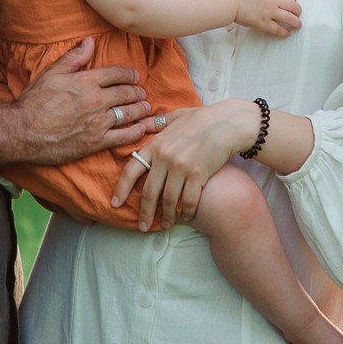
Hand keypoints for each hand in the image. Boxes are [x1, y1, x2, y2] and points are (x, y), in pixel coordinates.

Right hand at [0, 38, 154, 165]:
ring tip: (145, 108)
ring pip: (128, 114)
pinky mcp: (96, 142)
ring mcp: (98, 122)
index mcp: (87, 81)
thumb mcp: (52, 73)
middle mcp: (96, 100)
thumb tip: (89, 41)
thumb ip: (74, 57)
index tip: (135, 76)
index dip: (129, 74)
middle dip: (137, 92)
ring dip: (140, 110)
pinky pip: (123, 137)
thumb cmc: (34, 101)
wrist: (23, 131)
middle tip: (142, 93)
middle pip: (126, 93)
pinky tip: (141, 129)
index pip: (117, 74)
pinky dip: (135, 132)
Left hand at [109, 99, 258, 231]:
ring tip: (165, 225)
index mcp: (156, 144)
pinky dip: (187, 212)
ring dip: (166, 216)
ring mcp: (181, 167)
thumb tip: (141, 125)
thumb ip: (156, 123)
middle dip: (144, 212)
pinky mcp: (198, 175)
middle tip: (142, 226)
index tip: (115, 204)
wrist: (227, 123)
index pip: (132, 170)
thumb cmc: (202, 118)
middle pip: (149, 192)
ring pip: (168, 199)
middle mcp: (165, 157)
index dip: (121, 189)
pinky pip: (189, 200)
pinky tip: (186, 217)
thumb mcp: (174, 117)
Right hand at [233, 0, 301, 36]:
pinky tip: (286, 33)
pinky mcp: (263, 23)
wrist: (232, 2)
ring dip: (296, 22)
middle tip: (298, 14)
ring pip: (289, 18)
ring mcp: (269, 13)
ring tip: (298, 25)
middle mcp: (273, 1)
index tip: (293, 2)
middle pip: (293, 6)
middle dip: (298, 11)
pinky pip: (278, 29)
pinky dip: (284, 32)